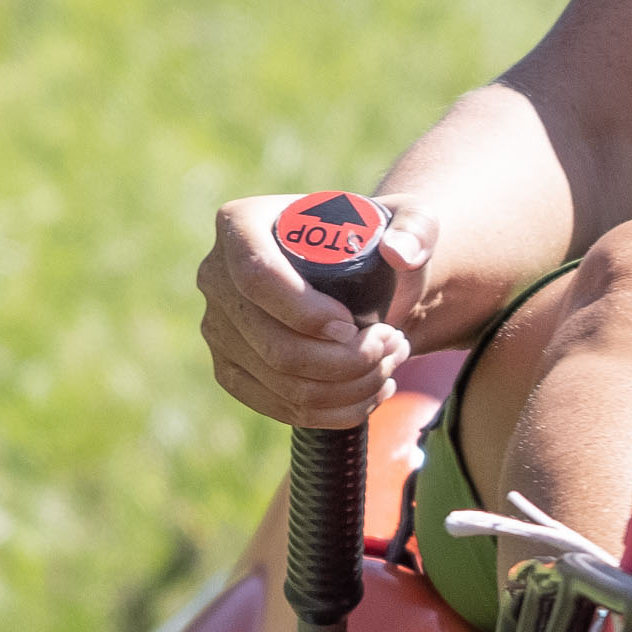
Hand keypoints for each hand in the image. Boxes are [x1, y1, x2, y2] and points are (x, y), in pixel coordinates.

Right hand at [200, 190, 437, 427]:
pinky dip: (334, 411)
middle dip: (345, 359)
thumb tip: (400, 253)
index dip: (306, 313)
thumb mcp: (406, 220)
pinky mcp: (231, 370)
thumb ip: (415, 227)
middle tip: (393, 345)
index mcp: (241, 224)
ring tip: (390, 364)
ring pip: (282, 382)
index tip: (356, 326)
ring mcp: (218, 328)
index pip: (257, 276)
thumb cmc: (373, 240)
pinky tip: (371, 393)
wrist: (356, 274)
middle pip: (274, 343)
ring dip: (350, 386)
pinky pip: (278, 407)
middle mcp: (215, 276)